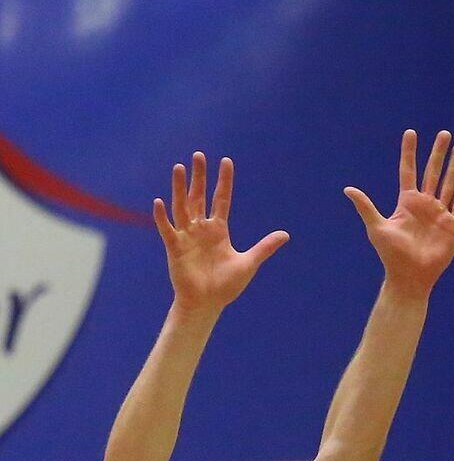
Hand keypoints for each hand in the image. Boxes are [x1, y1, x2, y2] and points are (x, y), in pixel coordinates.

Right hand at [153, 153, 287, 315]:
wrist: (207, 304)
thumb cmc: (226, 286)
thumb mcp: (248, 263)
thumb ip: (265, 247)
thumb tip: (286, 234)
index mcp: (218, 231)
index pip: (221, 200)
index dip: (224, 181)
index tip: (226, 161)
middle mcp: (201, 229)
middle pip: (199, 197)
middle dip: (199, 177)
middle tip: (198, 155)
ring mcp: (187, 237)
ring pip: (182, 207)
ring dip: (179, 188)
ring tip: (178, 167)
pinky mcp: (175, 248)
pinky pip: (168, 230)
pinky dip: (162, 217)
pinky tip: (160, 202)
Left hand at [345, 129, 453, 298]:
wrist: (410, 277)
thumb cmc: (391, 255)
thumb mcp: (377, 227)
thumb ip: (366, 206)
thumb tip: (347, 189)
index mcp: (407, 202)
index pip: (408, 171)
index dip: (409, 152)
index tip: (411, 133)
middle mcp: (424, 204)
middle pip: (432, 172)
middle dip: (438, 153)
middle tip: (444, 133)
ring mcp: (439, 214)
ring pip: (448, 183)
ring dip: (453, 166)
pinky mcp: (452, 225)